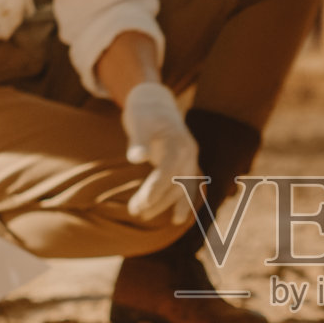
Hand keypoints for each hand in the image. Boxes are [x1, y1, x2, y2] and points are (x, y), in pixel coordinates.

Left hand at [120, 81, 198, 224]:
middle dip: (157, 200)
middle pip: (176, 183)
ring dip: (164, 204)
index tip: (143, 203)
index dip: (157, 188)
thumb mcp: (139, 122)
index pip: (168, 170)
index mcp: (179, 143)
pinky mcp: (185, 165)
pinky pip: (186, 188)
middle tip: (134, 211)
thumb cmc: (144, 113)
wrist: (155, 103)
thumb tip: (135, 157)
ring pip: (181, 188)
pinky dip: (181, 203)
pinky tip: (175, 219)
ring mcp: (189, 160)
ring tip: (141, 215)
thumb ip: (139, 141)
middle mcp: (189, 153)